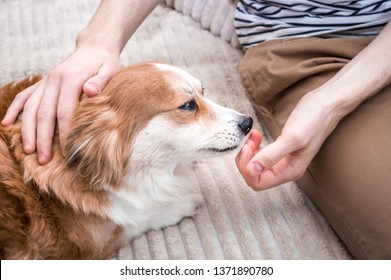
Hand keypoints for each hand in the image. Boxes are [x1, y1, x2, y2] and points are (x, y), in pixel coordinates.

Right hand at [1, 46, 122, 163]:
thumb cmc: (106, 63)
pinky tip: (6, 123)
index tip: (66, 151)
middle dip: (43, 138)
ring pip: (31, 108)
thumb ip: (102, 81)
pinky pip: (24, 97)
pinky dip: (15, 110)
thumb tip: (90, 91)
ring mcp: (45, 81)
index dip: (64, 133)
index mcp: (70, 79)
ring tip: (28, 150)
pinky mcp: (42, 83)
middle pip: (44, 113)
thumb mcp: (111, 70)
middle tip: (44, 160)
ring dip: (28, 130)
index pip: (64, 111)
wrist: (94, 48)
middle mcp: (54, 80)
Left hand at [236, 92, 338, 190]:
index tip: (248, 148)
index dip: (247, 168)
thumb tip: (252, 170)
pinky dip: (254, 146)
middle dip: (246, 159)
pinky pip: (261, 155)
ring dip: (249, 152)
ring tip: (253, 135)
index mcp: (290, 171)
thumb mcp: (292, 137)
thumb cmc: (314, 119)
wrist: (326, 104)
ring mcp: (283, 159)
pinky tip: (256, 135)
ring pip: (256, 166)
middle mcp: (286, 169)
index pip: (258, 183)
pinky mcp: (280, 149)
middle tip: (249, 140)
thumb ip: (272, 155)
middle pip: (255, 176)